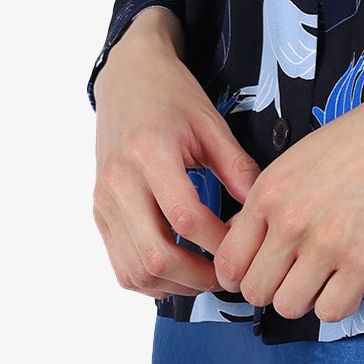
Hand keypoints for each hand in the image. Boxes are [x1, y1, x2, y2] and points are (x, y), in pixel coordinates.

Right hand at [91, 8, 260, 298]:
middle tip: (229, 275)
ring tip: (207, 276)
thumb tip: (264, 213)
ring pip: (134, 270)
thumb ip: (238, 169)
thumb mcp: (211, 123)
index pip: (185, 218)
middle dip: (198, 277)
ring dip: (174, 286)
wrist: (127, 77)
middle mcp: (119, 182)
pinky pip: (121, 264)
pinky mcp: (99, 212)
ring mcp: (104, 201)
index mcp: (149, 153)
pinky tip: (179, 271)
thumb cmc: (171, 96)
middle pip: (155, 255)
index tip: (245, 246)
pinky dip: (151, 280)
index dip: (219, 242)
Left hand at [212, 24, 363, 323]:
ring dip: (308, 298)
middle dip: (276, 289)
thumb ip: (274, 200)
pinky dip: (342, 302)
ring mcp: (326, 243)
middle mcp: (289, 219)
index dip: (244, 274)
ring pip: (289, 307)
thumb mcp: (303, 158)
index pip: (229, 261)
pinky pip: (332, 311)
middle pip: (255, 291)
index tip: (265, 272)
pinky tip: (355, 278)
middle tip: (302, 275)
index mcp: (269, 190)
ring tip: (331, 276)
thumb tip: (256, 244)